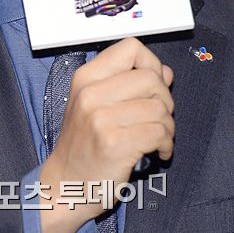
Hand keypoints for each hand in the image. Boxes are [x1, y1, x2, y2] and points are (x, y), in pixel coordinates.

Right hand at [39, 37, 173, 232]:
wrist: (65, 185)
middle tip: (159, 118)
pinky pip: (158, 132)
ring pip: (159, 107)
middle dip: (165, 99)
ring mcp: (100, 119)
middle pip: (151, 78)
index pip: (131, 47)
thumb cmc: (84, 145)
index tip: (152, 86)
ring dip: (168, 126)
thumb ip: (131, 84)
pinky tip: (159, 151)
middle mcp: (90, 94)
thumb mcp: (97, 105)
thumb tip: (165, 72)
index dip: (150, 63)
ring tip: (159, 138)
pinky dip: (166, 143)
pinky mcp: (113, 144)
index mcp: (86, 77)